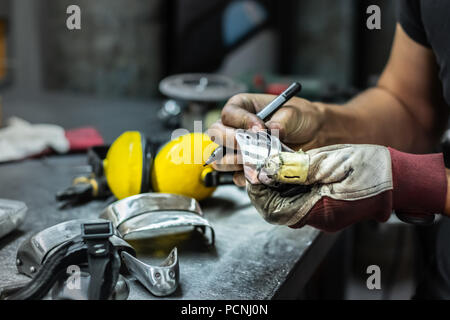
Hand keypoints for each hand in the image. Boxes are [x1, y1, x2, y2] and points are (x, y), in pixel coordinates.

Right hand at [207, 93, 324, 185]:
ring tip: (255, 160)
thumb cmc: (300, 117)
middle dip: (232, 142)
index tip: (260, 130)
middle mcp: (236, 127)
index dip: (241, 122)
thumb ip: (280, 122)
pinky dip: (248, 176)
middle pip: (217, 136)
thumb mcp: (292, 114)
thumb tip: (272, 130)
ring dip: (236, 162)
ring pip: (221, 158)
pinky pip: (238, 176)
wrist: (315, 134)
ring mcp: (239, 149)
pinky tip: (262, 171)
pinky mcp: (247, 167)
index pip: (229, 114)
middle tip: (250, 146)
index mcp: (242, 107)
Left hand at [246, 144, 446, 231]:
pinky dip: (290, 184)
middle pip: (276, 206)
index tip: (252, 168)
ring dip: (276, 182)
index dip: (257, 188)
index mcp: (318, 213)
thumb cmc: (372, 169)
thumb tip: (266, 169)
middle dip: (264, 184)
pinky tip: (289, 167)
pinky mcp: (326, 207)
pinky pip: (299, 198)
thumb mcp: (329, 163)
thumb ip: (295, 169)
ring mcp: (322, 215)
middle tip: (259, 161)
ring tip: (272, 160)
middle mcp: (317, 219)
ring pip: (286, 202)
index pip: (272, 209)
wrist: (400, 178)